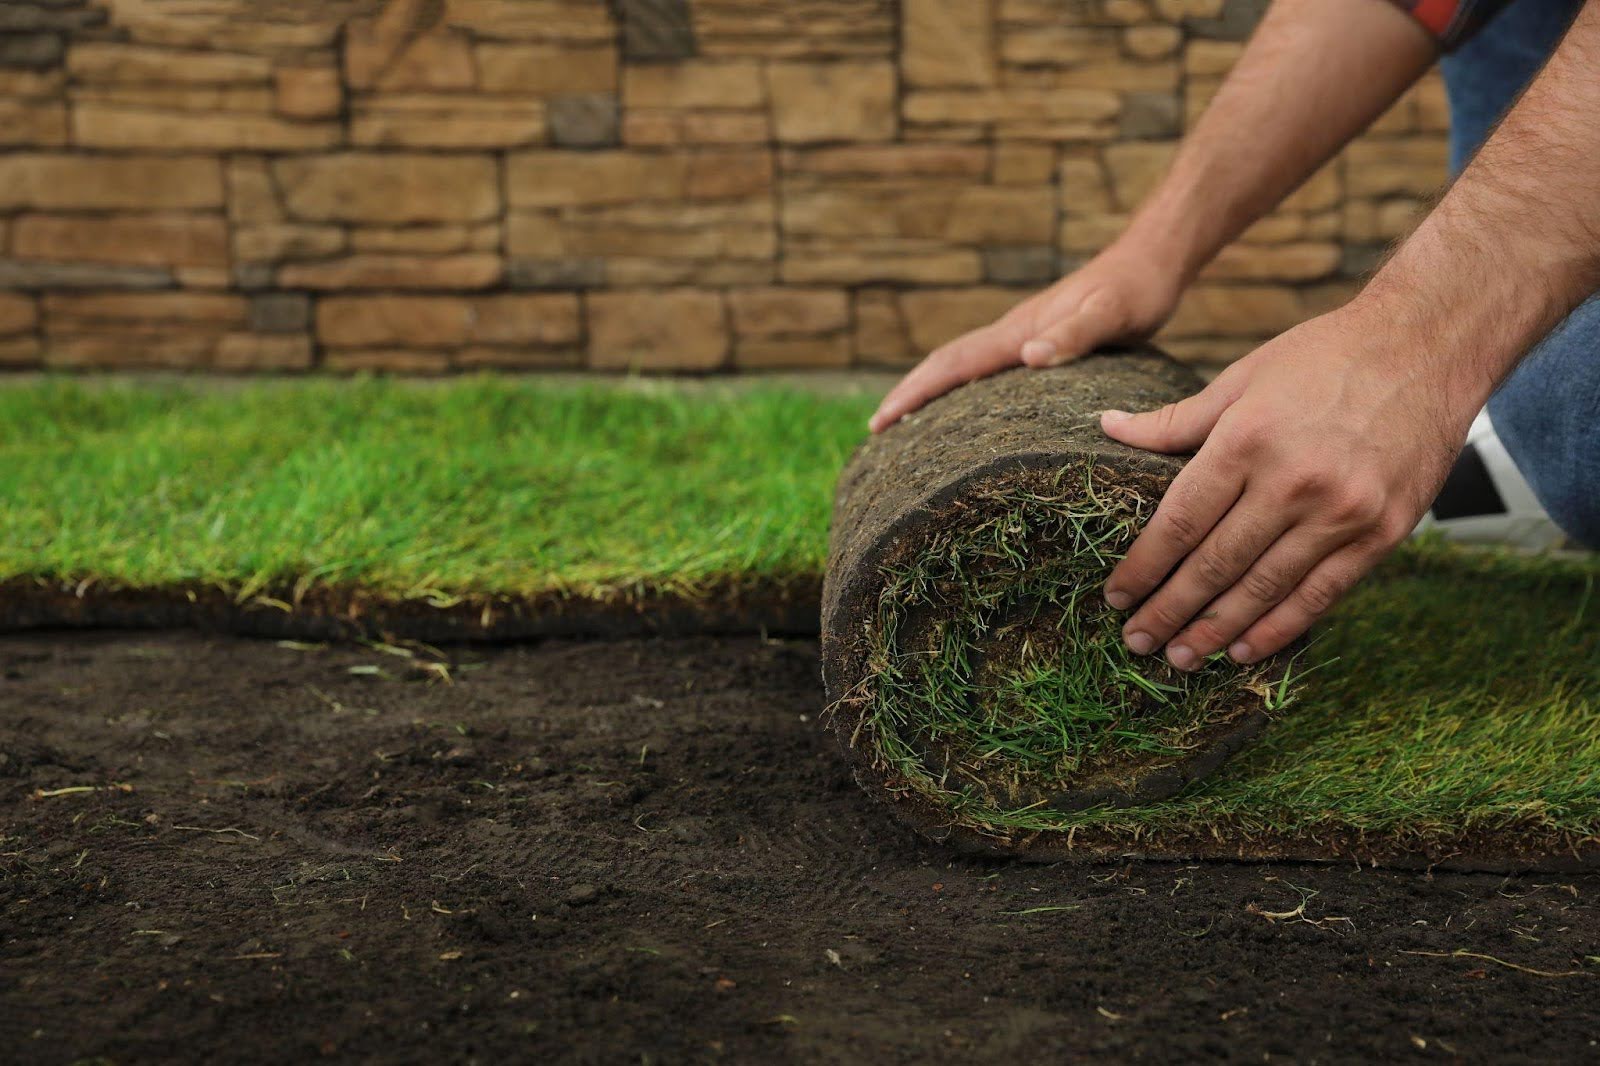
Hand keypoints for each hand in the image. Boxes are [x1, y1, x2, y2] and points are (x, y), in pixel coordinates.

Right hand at [868, 241, 1184, 432]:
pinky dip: (962, 387)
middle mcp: (1013, 333)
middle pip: (946, 364)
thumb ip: (1074, 335)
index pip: (953, 364)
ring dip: (929, 390)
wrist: (1153, 258)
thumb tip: (1029, 357)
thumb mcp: (1113, 315)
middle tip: (876, 430)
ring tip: (906, 424)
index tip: (879, 421)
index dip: (914, 392)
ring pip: (962, 366)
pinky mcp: (1039, 341)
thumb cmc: (1137, 290)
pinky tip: (968, 407)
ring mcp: (1023, 335)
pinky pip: (987, 369)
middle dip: (908, 394)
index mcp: (1019, 332)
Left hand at [1100, 305, 1474, 668]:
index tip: (1116, 597)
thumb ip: (1175, 420)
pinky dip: (1279, 627)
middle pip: (1215, 565)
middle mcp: (1293, 482)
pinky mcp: (1383, 532)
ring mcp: (1342, 512)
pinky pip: (1321, 594)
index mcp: (1247, 440)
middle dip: (1169, 610)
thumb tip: (1107, 427)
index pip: (1180, 522)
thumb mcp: (1241, 377)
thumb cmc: (1324, 356)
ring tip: (1180, 657)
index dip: (1143, 567)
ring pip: (1263, 589)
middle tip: (1136, 641)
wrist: (1428, 346)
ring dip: (1215, 630)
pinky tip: (1244, 649)